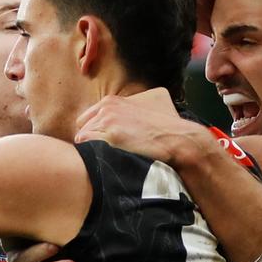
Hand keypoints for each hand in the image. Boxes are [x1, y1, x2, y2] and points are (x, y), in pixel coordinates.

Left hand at [74, 93, 212, 165]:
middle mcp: (108, 107)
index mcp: (113, 101)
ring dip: (91, 149)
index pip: (87, 118)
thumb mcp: (151, 101)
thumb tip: (128, 112)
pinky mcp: (111, 136)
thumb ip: (133, 103)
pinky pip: (88, 146)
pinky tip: (105, 160)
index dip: (95, 131)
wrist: (178, 140)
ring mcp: (108, 121)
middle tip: (102, 152)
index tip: (102, 143)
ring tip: (104, 158)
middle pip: (82, 128)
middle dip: (90, 139)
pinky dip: (93, 155)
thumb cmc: (168, 125)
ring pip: (83, 138)